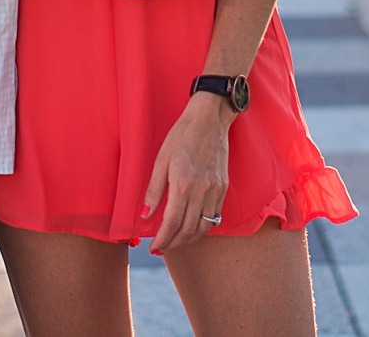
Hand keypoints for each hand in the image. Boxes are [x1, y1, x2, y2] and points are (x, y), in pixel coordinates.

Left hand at [141, 95, 232, 252]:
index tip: (153, 247)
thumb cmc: (182, 136)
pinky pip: (215, 216)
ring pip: (204, 227)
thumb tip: (145, 214)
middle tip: (162, 248)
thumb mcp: (161, 159)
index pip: (172, 222)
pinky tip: (193, 228)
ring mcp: (215, 190)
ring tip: (176, 242)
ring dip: (189, 240)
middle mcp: (202, 191)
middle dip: (174, 244)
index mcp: (183, 184)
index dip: (162, 239)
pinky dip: (203, 228)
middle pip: (189, 229)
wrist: (209, 120)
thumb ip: (154, 190)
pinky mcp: (223, 187)